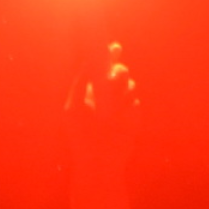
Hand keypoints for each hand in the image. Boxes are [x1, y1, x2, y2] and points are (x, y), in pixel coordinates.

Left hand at [66, 54, 139, 170]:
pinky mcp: (133, 113)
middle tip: (115, 75)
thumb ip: (80, 85)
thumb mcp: (74, 108)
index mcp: (91, 89)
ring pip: (128, 84)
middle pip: (118, 71)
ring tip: (114, 100)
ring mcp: (121, 103)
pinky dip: (128, 103)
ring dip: (123, 87)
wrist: (99, 161)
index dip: (108, 55)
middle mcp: (107, 93)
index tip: (114, 47)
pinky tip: (120, 114)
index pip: (101, 66)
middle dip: (119, 70)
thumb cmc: (80, 136)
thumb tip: (89, 64)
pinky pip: (134, 101)